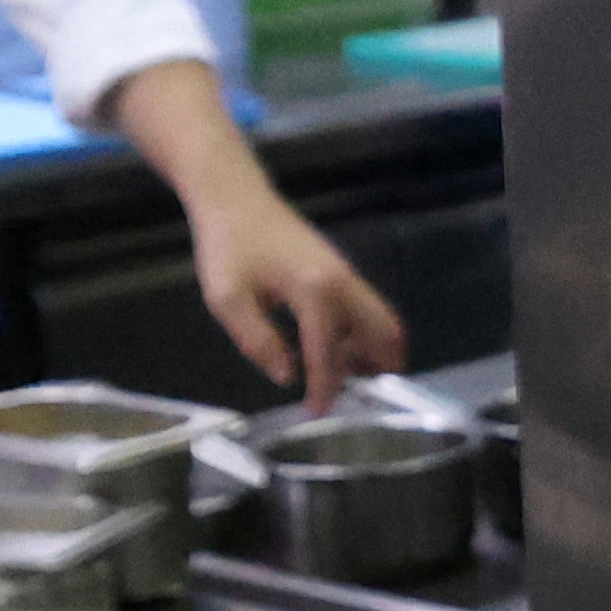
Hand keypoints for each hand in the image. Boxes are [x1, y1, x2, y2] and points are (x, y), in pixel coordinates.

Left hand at [193, 188, 405, 410]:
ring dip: (374, 350)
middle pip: (382, 331)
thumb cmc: (228, 246)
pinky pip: (366, 308)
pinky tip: (339, 348)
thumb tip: (286, 375)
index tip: (316, 412)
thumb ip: (257, 341)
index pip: (328, 352)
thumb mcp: (228, 299)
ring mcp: (346, 273)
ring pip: (379, 319)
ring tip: (351, 377)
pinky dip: (364, 333)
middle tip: (359, 397)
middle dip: (378, 367)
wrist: (235, 198)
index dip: (324, 387)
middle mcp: (342, 282)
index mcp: (315, 291)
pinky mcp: (340, 269)